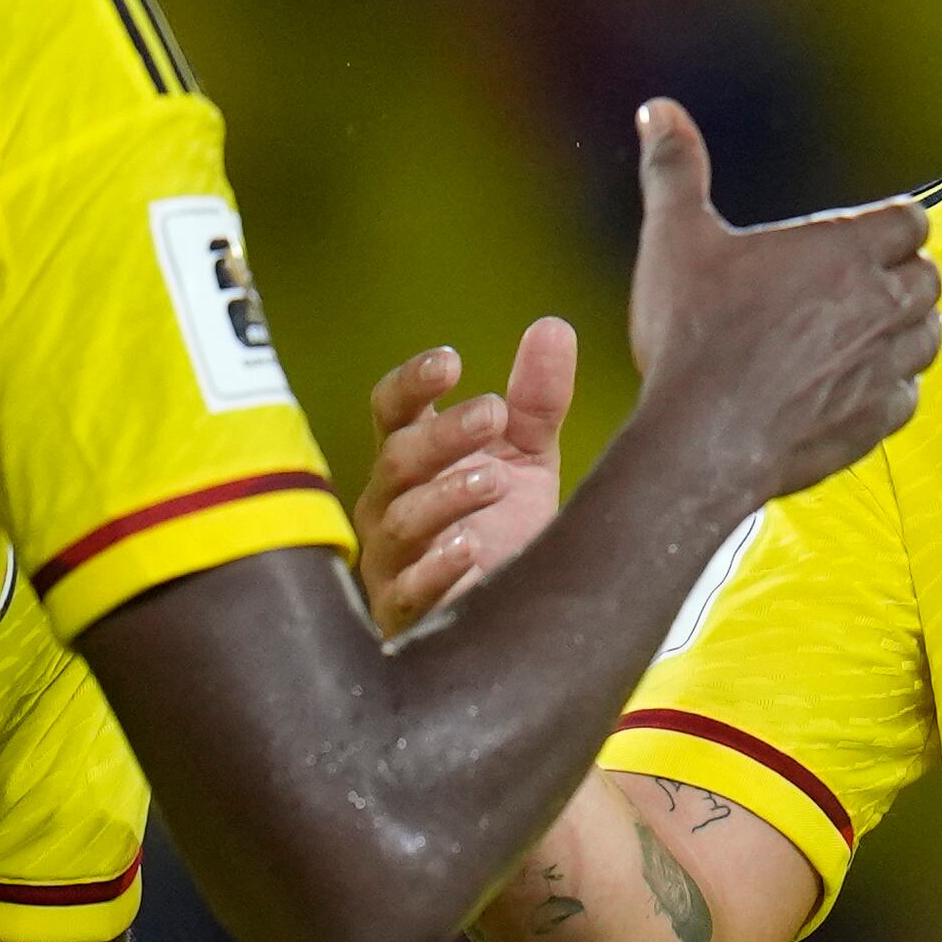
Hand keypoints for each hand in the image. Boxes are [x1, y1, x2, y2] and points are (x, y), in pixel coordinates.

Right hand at [357, 322, 577, 631]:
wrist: (512, 615)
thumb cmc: (502, 527)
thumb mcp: (528, 457)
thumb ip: (536, 400)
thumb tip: (552, 326)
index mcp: (411, 456)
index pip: (391, 409)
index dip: (411, 382)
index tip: (451, 362)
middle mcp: (389, 501)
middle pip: (397, 456)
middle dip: (444, 433)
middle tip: (494, 414)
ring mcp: (390, 558)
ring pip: (401, 518)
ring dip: (445, 495)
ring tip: (495, 480)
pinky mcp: (402, 611)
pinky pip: (408, 589)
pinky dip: (436, 568)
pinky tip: (471, 549)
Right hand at [620, 102, 937, 506]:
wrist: (702, 439)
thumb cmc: (694, 335)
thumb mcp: (675, 239)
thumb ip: (676, 169)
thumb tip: (659, 110)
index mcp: (845, 249)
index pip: (910, 219)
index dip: (890, 224)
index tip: (859, 237)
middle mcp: (881, 303)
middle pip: (927, 275)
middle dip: (900, 274)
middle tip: (855, 284)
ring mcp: (886, 366)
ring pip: (927, 336)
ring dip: (904, 329)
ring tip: (861, 332)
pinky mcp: (878, 421)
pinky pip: (908, 396)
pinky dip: (889, 387)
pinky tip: (851, 387)